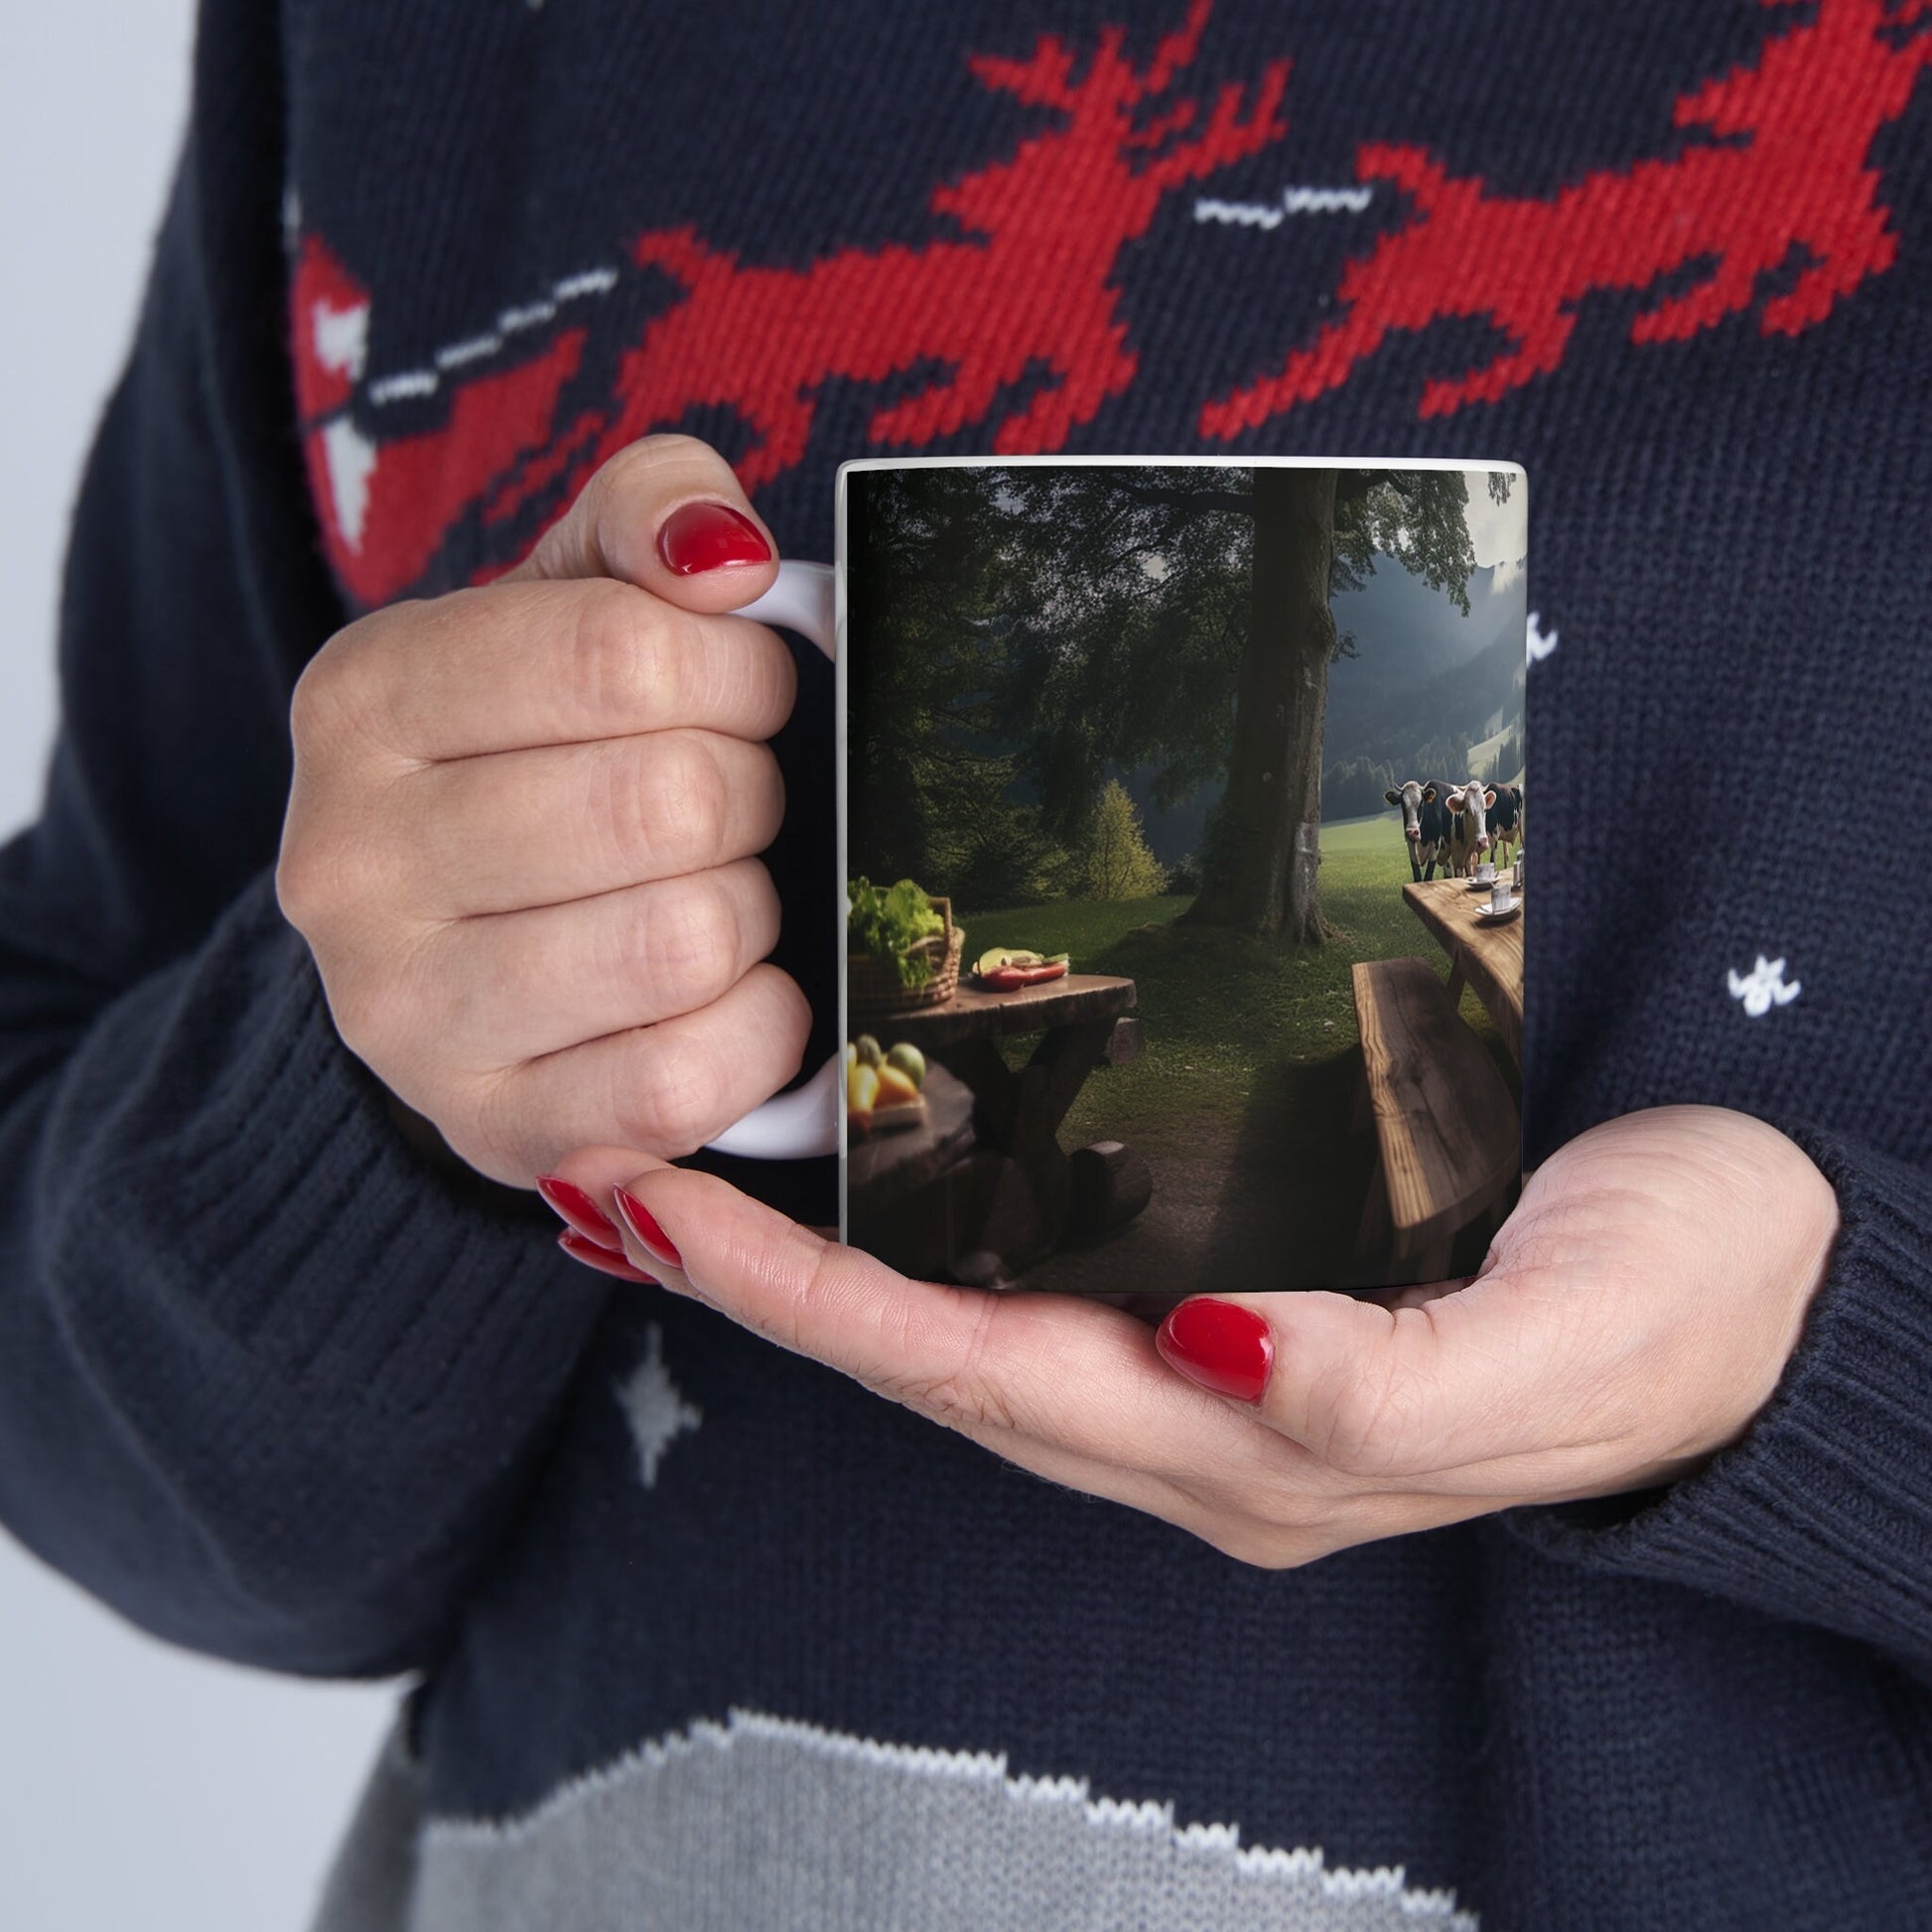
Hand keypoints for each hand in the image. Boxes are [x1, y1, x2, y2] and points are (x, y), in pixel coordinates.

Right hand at [277, 435, 808, 1186]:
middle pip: (668, 802)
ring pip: (685, 941)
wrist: (458, 944)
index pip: (622, 653)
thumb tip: (725, 556)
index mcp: (364, 699)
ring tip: (712, 892)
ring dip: (749, 910)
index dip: (738, 672)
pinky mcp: (493, 1129)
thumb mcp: (573, 596)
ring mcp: (405, 1016)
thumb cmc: (543, 751)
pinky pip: (687, 1080)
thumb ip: (650, 515)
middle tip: (729, 802)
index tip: (744, 693)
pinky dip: (756, 1028)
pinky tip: (728, 992)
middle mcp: (350, 862)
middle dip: (749, 793)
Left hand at [541, 1107, 1838, 1564]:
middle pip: (933, 1360)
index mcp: (1263, 1444)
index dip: (816, 1304)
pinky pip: (1035, 1285)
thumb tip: (1219, 1355)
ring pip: (966, 1328)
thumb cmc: (1680, 1299)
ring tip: (679, 1183)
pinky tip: (864, 1190)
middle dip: (766, 1285)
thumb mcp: (1575, 1342)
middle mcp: (1206, 1421)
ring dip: (817, 1268)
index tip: (667, 1215)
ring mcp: (1214, 1372)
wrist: (1766, 1285)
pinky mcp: (1240, 1306)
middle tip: (608, 1181)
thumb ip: (1400, 1378)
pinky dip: (919, 1244)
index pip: (986, 1372)